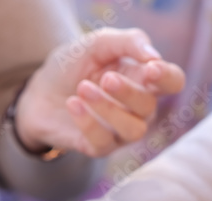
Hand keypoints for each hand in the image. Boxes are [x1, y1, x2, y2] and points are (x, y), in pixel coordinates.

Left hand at [16, 28, 185, 156]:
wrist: (38, 92)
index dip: (168, 77)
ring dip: (109, 109)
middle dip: (129, 92)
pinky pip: (104, 142)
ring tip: (83, 89)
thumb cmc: (72, 66)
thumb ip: (129, 42)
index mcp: (143, 79)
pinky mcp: (98, 147)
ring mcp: (119, 130)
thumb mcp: (97, 44)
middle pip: (151, 106)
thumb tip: (155, 57)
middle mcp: (137, 108)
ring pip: (133, 130)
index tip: (150, 69)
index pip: (173, 82)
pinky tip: (73, 104)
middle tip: (105, 77)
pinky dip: (89, 122)